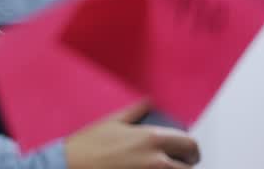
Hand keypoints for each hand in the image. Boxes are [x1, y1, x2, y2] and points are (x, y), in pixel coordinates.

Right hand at [65, 102, 201, 168]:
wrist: (71, 166)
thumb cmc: (88, 146)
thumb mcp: (112, 122)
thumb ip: (135, 111)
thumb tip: (148, 101)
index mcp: (151, 139)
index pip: (190, 144)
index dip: (192, 148)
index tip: (187, 151)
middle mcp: (156, 160)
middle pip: (189, 166)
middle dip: (185, 164)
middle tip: (178, 163)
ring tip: (163, 166)